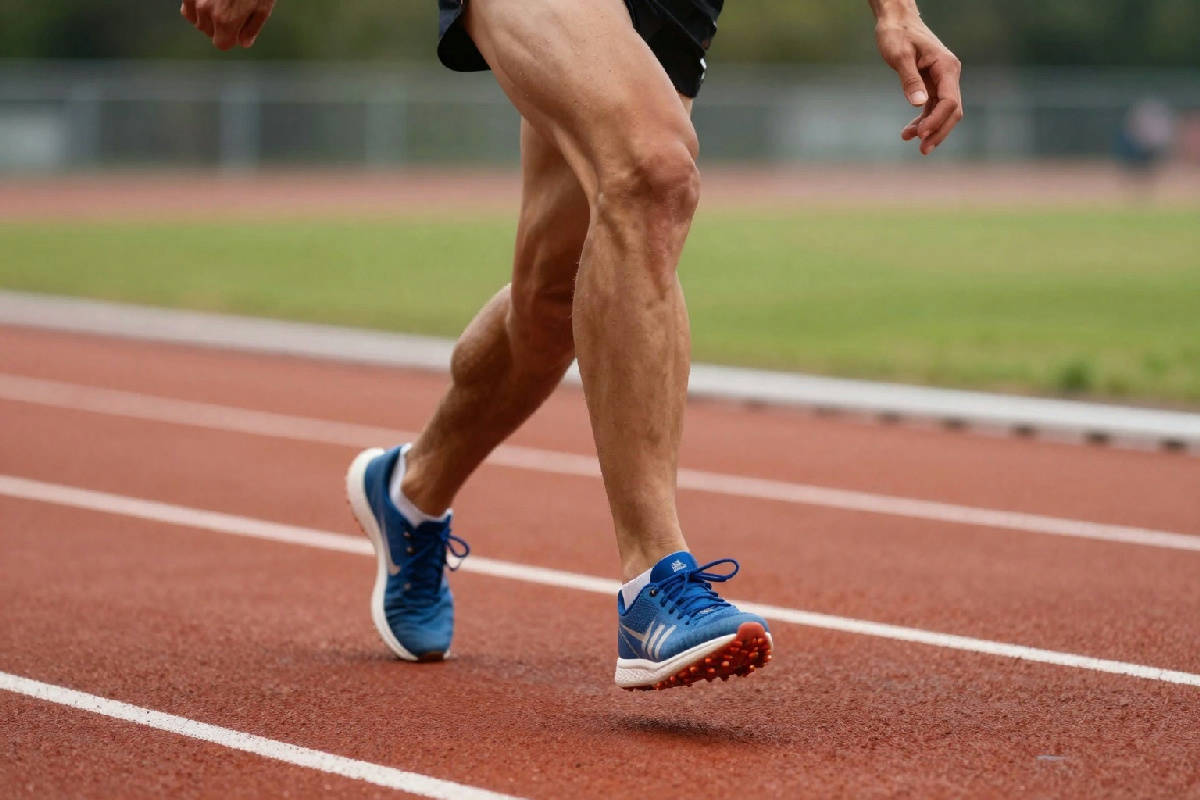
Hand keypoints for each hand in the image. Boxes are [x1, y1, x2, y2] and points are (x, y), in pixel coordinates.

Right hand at [181, 0, 275, 50]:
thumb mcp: (262, 6)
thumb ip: (251, 27)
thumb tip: (243, 43)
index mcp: (226, 20)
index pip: (221, 44)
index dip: (230, 38)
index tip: (236, 29)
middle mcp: (206, 11)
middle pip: (209, 31)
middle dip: (220, 27)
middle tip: (232, 11)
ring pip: (197, 20)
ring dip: (207, 16)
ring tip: (222, 2)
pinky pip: (187, 7)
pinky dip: (196, 7)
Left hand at [875, 15, 962, 154]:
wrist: (896, 21)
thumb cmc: (897, 34)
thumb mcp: (900, 56)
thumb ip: (909, 80)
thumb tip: (918, 104)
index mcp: (946, 67)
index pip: (950, 101)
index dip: (937, 120)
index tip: (920, 133)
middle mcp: (949, 75)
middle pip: (952, 111)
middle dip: (938, 131)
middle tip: (922, 150)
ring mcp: (941, 80)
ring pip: (943, 112)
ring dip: (929, 129)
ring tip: (909, 141)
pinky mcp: (931, 84)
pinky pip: (932, 108)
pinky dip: (922, 120)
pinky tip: (908, 132)